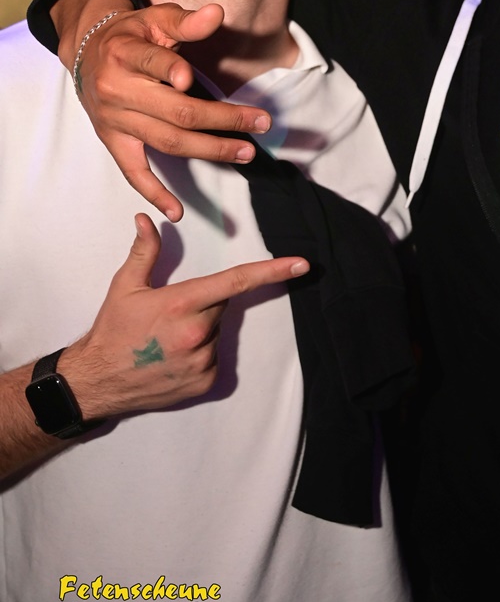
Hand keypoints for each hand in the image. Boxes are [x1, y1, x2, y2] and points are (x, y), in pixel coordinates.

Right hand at [63, 214, 308, 418]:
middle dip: (204, 302)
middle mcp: (197, 333)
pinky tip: (171, 357)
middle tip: (170, 313)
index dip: (272, 271)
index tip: (300, 264)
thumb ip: (145, 251)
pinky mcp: (205, 382)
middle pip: (221, 305)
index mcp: (182, 303)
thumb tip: (148, 219)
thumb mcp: (125, 286)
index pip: (236, 281)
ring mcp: (203, 361)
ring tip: (166, 338)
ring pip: (217, 332)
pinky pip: (214, 359)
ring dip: (201, 329)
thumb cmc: (112, 331)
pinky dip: (199, 354)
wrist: (96, 381)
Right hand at [71, 3, 271, 221]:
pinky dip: (154, 193)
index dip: (169, 71)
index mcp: (125, 53)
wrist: (87, 53)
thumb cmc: (131, 35)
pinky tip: (176, 212)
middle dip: (221, 120)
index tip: (192, 79)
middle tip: (259, 123)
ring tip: (245, 152)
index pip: (149, 63)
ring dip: (209, 150)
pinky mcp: (114, 142)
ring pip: (166, 141)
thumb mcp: (154, 18)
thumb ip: (185, 21)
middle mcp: (117, 90)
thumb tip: (216, 14)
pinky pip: (134, 173)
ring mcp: (115, 121)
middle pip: (174, 111)